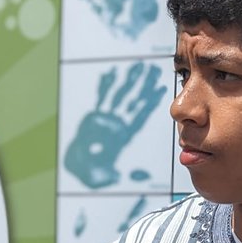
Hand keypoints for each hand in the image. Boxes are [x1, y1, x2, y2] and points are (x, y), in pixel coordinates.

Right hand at [63, 63, 166, 188]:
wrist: (81, 167)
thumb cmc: (92, 172)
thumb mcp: (102, 175)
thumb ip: (109, 174)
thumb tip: (114, 175)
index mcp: (124, 136)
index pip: (140, 115)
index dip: (150, 102)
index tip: (161, 88)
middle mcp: (118, 125)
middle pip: (133, 101)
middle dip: (143, 86)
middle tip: (153, 70)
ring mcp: (106, 118)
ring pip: (120, 96)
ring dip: (128, 81)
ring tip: (138, 67)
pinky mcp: (94, 116)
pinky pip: (101, 98)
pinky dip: (105, 85)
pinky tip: (112, 73)